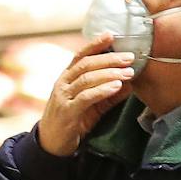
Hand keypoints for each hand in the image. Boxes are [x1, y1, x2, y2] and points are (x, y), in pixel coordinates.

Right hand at [37, 34, 135, 156]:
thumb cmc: (72, 122)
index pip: (80, 55)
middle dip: (109, 59)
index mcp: (67, 78)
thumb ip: (108, 95)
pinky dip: (102, 90)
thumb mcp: (91, 106)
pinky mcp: (67, 112)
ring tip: (128, 72)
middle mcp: (63, 83)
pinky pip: (86, 97)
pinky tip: (116, 86)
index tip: (111, 35)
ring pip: (87, 78)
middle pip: (86, 64)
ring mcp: (64, 97)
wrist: (51, 144)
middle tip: (129, 57)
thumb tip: (129, 84)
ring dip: (109, 73)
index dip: (95, 44)